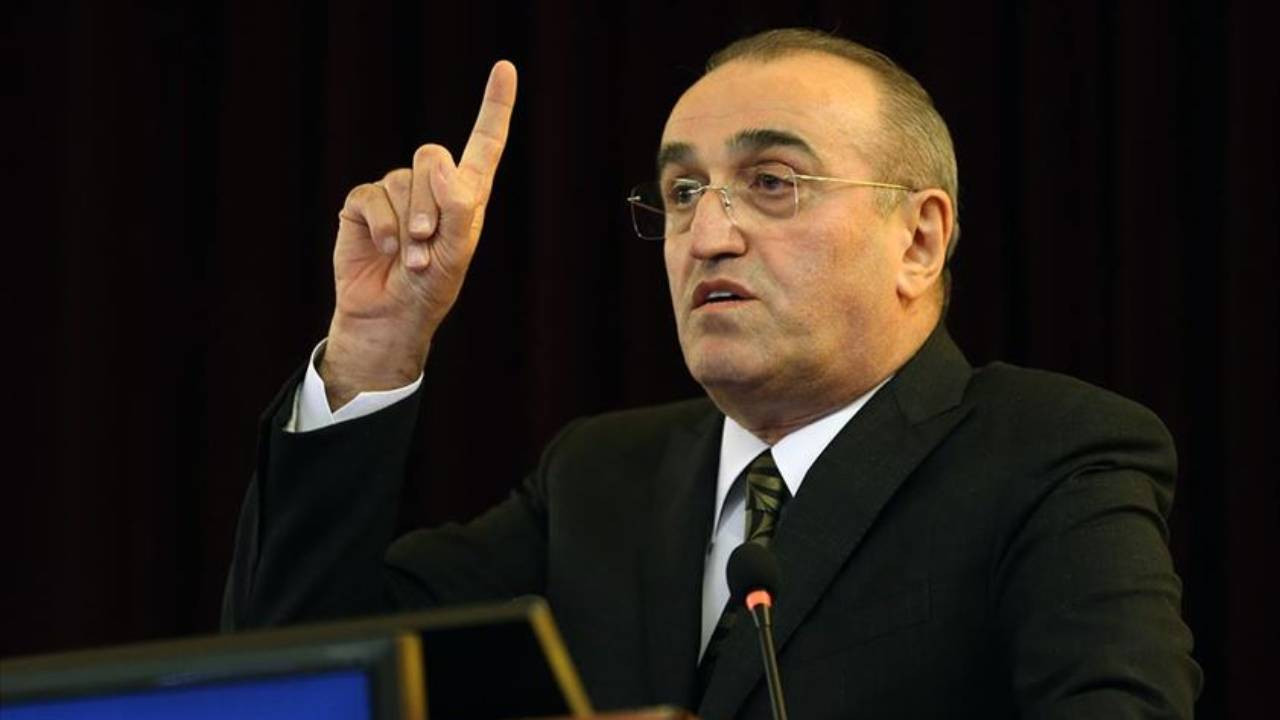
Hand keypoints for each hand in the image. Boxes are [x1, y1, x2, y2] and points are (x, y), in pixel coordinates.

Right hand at [320, 61, 516, 407]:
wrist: (390, 317)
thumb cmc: (431, 290)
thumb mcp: (457, 253)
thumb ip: (458, 206)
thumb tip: (439, 161)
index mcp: (466, 195)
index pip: (485, 143)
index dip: (494, 106)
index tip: (504, 68)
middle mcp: (431, 187)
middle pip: (430, 156)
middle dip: (431, 203)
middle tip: (429, 246)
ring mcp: (396, 194)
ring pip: (401, 179)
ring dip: (408, 223)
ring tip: (411, 258)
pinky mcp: (363, 205)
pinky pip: (370, 195)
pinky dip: (381, 224)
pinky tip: (385, 249)